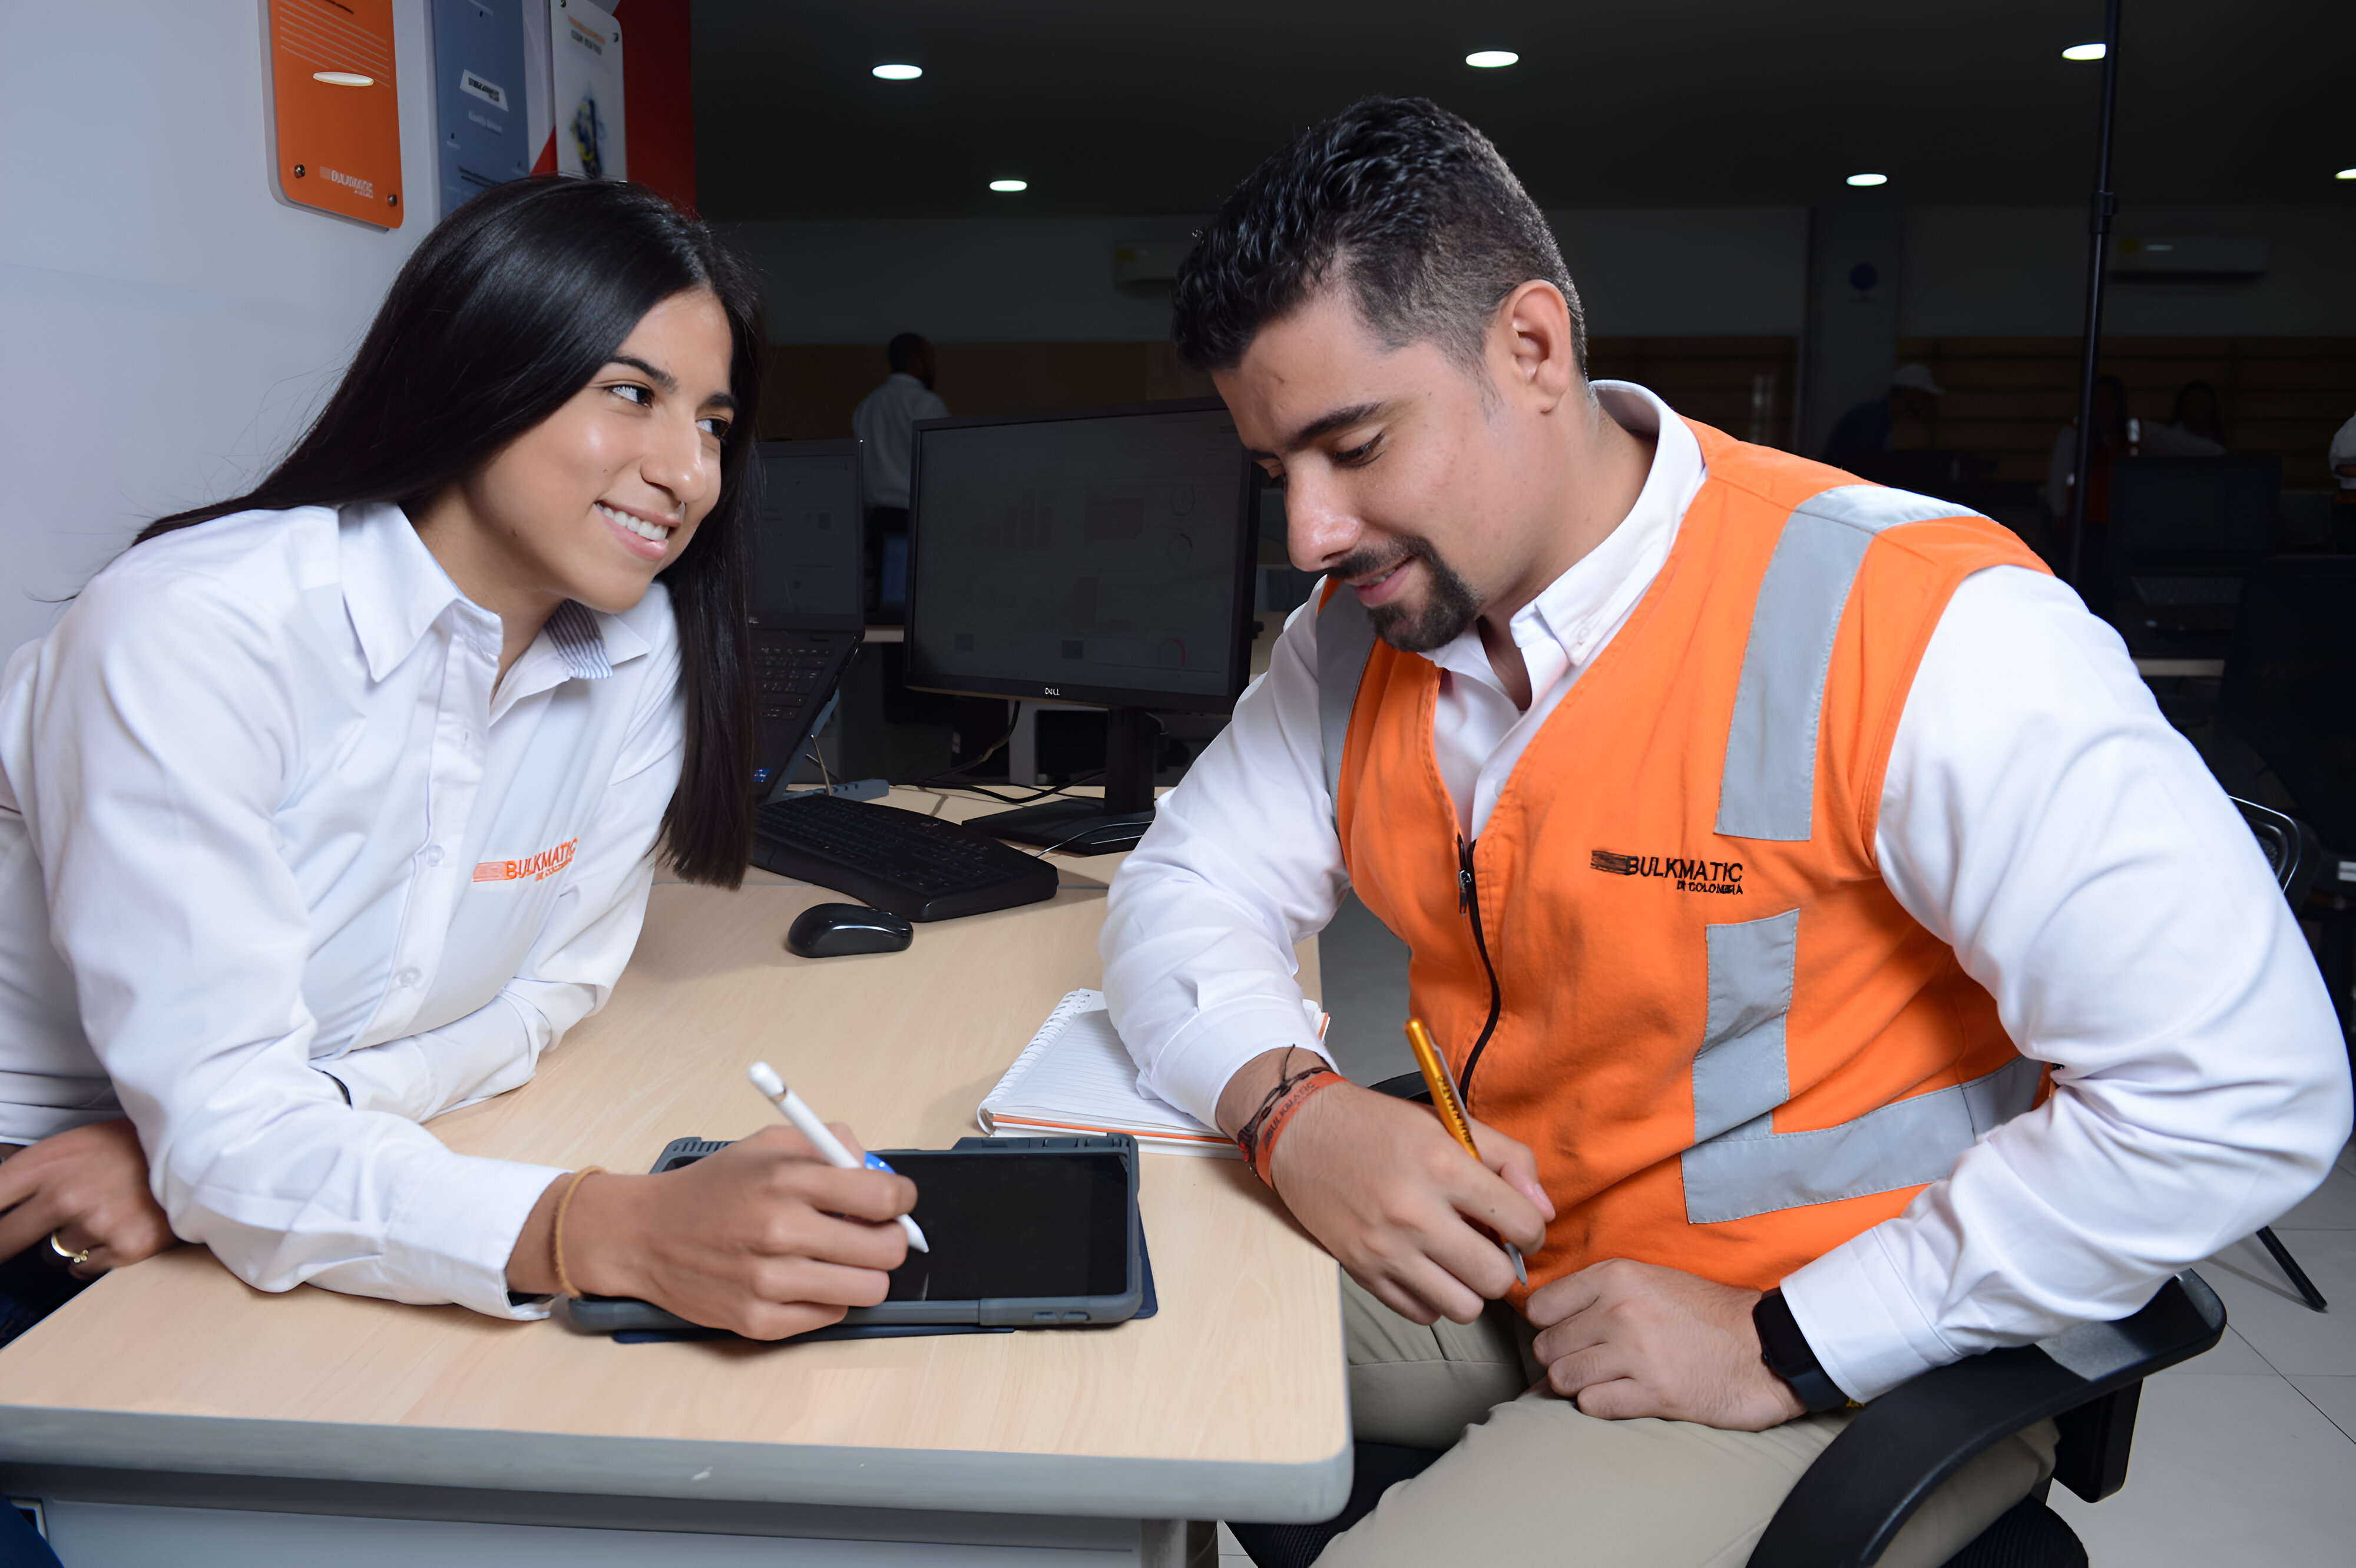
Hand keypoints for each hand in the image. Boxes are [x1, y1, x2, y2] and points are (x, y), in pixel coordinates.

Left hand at [0, 1119, 177, 1278]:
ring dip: (66, 1243)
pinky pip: (83, 1268)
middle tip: (11, 1243)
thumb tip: (1, 1206)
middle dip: (4, 1245)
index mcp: (44, 1165)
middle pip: (3, 1241)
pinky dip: (95, 1256)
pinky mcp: (123, 1248)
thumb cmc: (130, 1146)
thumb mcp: (71, 1145)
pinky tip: (113, 1231)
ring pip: (50, 1255)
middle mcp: (63, 1195)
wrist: (195, 1148)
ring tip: (96, 1217)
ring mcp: (94, 1224)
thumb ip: (29, 1175)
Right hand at [508, 1124, 916, 1338]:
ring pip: (867, 1290)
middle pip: (886, 1250)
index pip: (883, 1197)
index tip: (894, 1203)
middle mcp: (780, 1231)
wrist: (645, 1235)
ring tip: (841, 1259)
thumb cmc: (712, 1189)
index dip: (900, 1200)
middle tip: (871, 1234)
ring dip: (864, 1274)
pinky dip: (828, 1298)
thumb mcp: (768, 1144)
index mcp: (787, 1180)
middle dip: (889, 1240)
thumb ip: (829, 1146)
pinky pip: (831, 1316)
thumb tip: (877, 1171)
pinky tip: (804, 1279)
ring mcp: (768, 1281)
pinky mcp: (758, 1321)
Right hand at [1218, 1048, 1552, 1324]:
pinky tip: (1425, 1268)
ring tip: (1458, 1261)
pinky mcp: (1362, 1272)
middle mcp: (1414, 1214)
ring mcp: (1385, 1249)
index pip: (1522, 1224)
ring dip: (1469, 1289)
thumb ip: (1508, 1159)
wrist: (1301, 1133)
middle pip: (1496, 1278)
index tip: (1519, 1225)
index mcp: (1442, 1167)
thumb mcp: (1449, 1124)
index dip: (1532, 1229)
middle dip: (1503, 1265)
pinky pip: (1421, 1314)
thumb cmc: (1377, 1126)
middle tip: (1489, 1246)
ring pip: (1463, 1308)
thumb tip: (1544, 1212)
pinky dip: (1432, 1299)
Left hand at [1524, 1258, 1807, 1428]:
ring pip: (1562, 1377)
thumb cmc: (1704, 1314)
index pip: (1541, 1306)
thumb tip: (1546, 1317)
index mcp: (1617, 1277)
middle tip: (1584, 1361)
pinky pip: (1591, 1405)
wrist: (1766, 1345)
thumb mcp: (1650, 1279)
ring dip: (1576, 1384)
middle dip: (1560, 1358)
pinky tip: (1620, 1395)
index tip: (1563, 1332)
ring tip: (1601, 1379)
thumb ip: (1599, 1291)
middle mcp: (1621, 1312)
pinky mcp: (1654, 1394)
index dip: (1547, 1324)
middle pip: (1547, 1345)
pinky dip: (1599, 1404)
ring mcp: (1637, 1354)